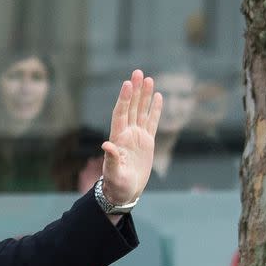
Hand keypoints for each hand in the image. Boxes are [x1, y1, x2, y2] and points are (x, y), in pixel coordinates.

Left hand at [100, 70, 163, 206]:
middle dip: (134, 91)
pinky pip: (152, 122)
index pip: (120, 114)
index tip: (127, 84)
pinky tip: (157, 96)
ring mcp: (137, 137)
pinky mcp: (146, 142)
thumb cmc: (116, 186)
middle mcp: (126, 134)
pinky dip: (154, 110)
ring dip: (144, 96)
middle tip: (138, 72)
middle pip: (131, 108)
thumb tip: (107, 145)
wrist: (124, 193)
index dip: (124, 99)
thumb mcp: (114, 175)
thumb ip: (111, 160)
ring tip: (148, 78)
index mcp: (117, 139)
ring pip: (141, 111)